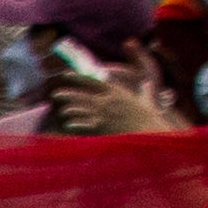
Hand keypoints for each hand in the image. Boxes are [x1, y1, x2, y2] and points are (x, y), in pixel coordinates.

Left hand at [50, 54, 181, 137]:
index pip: (93, 82)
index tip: (66, 74)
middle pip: (84, 96)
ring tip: (63, 110)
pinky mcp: (103, 129)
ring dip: (71, 109)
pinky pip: (85, 126)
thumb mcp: (148, 102)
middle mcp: (108, 102)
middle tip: (55, 94)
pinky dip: (77, 124)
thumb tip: (148, 84)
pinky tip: (68, 125)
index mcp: (116, 93)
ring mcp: (104, 115)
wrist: (152, 133)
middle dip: (69, 95)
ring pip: (82, 110)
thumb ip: (146, 93)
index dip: (78, 78)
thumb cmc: (150, 119)